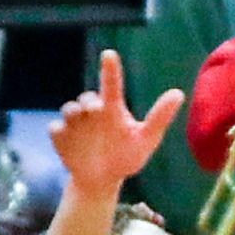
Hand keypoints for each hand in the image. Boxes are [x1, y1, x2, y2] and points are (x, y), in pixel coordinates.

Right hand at [52, 49, 178, 195]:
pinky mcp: (61, 138)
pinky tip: (64, 139)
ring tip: (79, 120)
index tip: (109, 54)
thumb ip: (159, 117)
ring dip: (72, 112)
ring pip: (69, 109)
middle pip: (86, 98)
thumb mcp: (145, 139)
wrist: (101, 180)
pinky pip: (55, 129)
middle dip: (89, 101)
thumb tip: (178, 93)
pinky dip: (59, 131)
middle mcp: (92, 112)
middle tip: (97, 109)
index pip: (111, 85)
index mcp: (112, 109)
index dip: (110, 69)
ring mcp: (75, 124)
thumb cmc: (126, 156)